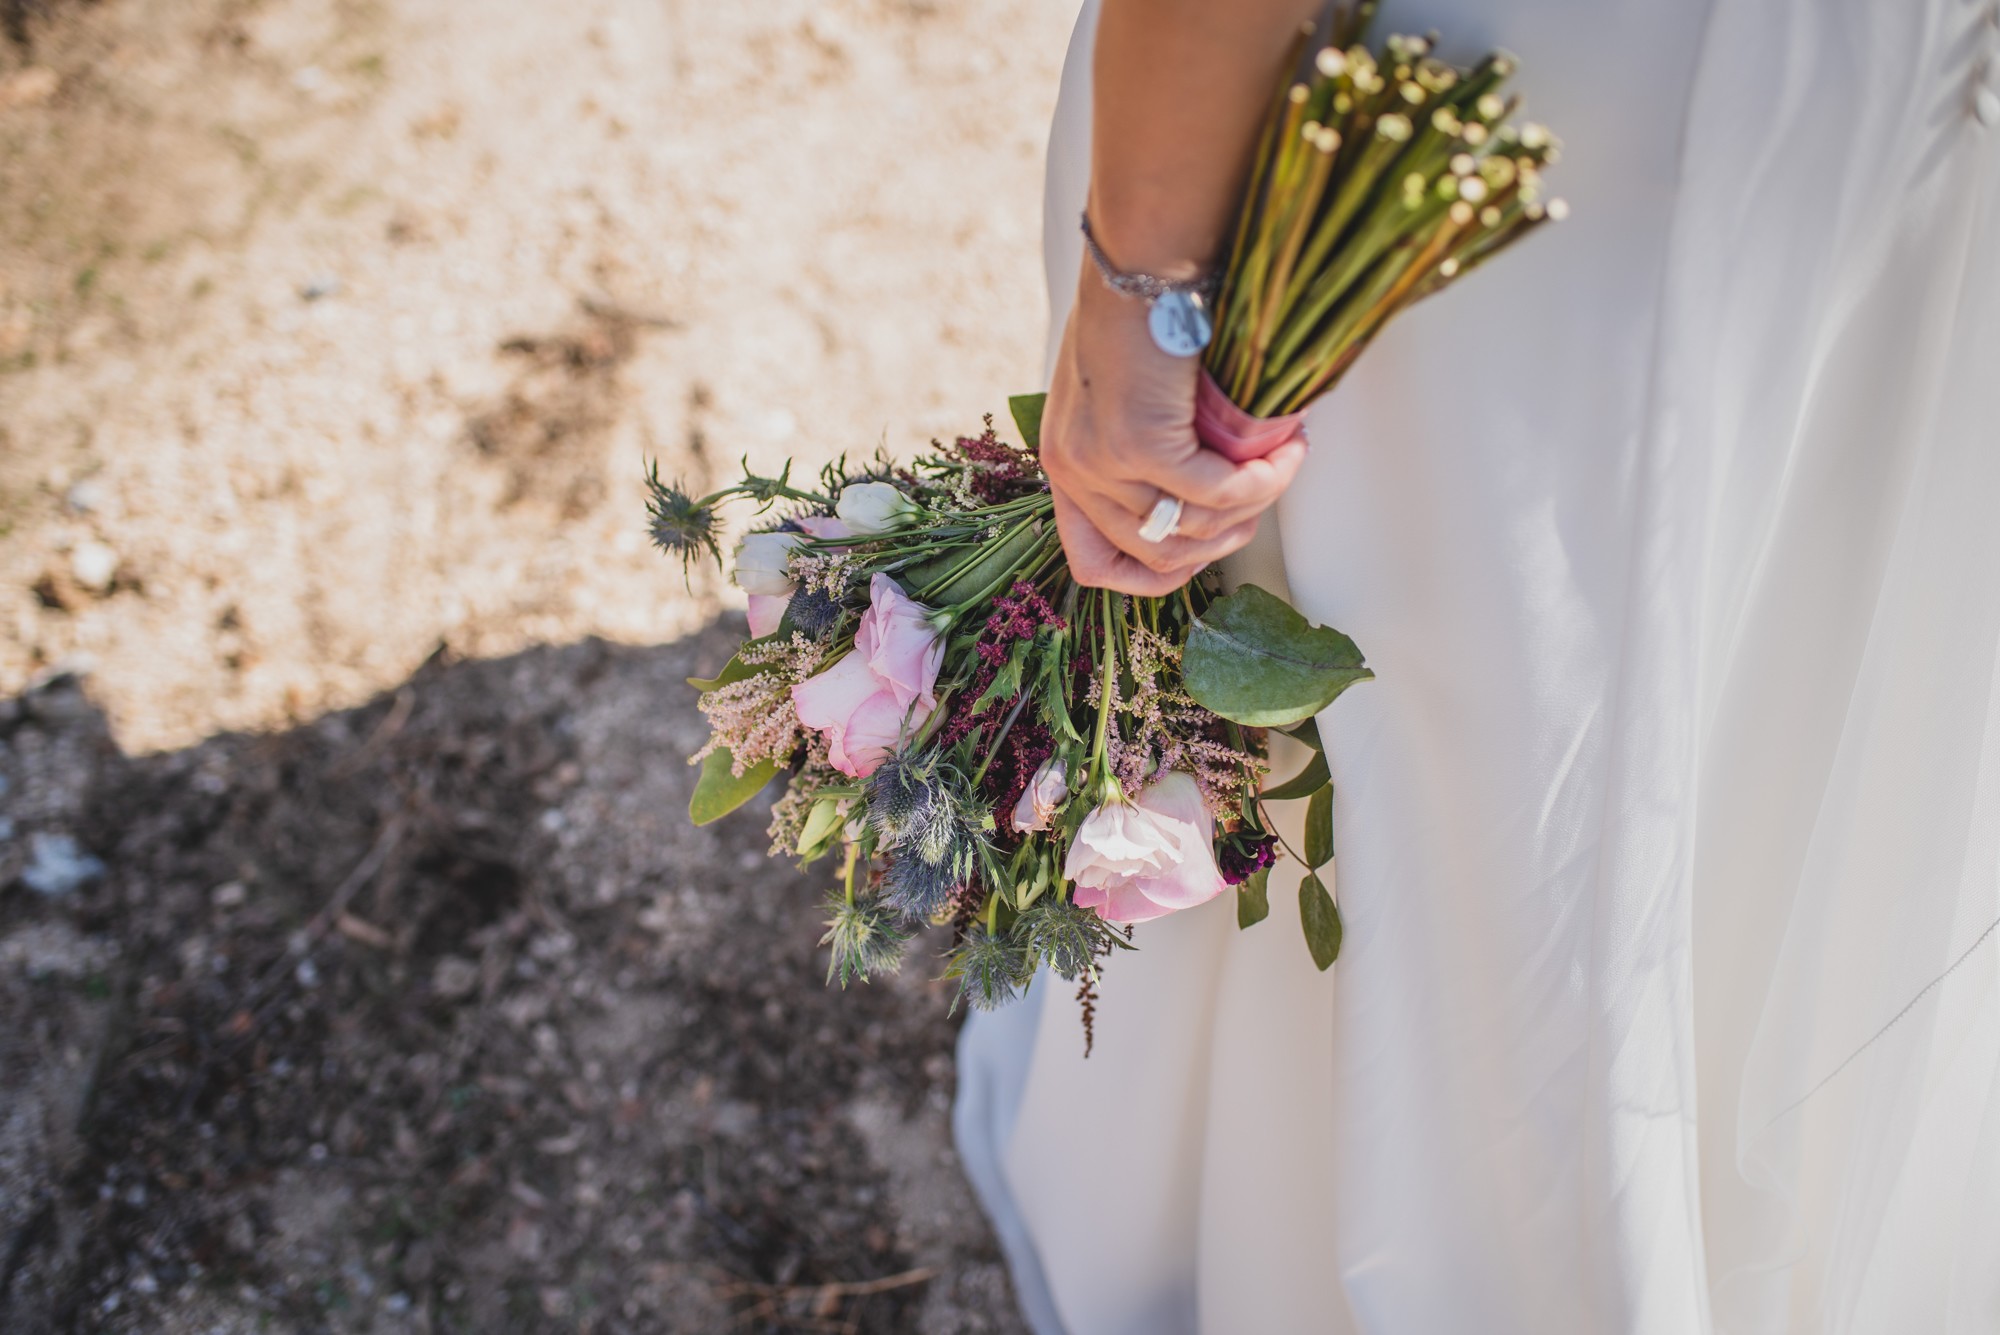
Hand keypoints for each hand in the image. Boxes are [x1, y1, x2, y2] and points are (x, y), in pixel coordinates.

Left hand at [1040, 274, 1306, 595]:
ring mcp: (1102, 463)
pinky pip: (1217, 494)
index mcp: (1065, 465)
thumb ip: (1140, 445)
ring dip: (1251, 508)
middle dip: (1223, 540)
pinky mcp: (1139, 445)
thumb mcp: (1122, 391)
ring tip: (1283, 464)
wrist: (1144, 257)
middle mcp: (1073, 472)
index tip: (1205, 548)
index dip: (1157, 574)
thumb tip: (1203, 490)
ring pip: (1191, 530)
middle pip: (1156, 556)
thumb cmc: (1142, 309)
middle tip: (1261, 498)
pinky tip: (1286, 454)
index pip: (1095, 564)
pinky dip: (1262, 483)